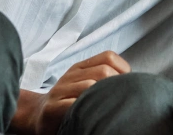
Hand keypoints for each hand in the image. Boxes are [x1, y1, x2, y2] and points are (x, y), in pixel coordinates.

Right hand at [14, 51, 130, 134]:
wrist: (38, 115)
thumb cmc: (69, 101)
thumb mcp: (85, 83)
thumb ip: (104, 78)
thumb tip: (133, 81)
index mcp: (81, 67)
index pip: (109, 57)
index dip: (123, 70)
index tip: (126, 87)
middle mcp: (71, 75)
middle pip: (103, 71)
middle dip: (116, 86)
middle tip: (119, 101)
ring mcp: (60, 90)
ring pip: (90, 86)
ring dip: (104, 99)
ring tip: (108, 109)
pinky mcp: (53, 108)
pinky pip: (74, 105)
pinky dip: (87, 110)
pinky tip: (92, 116)